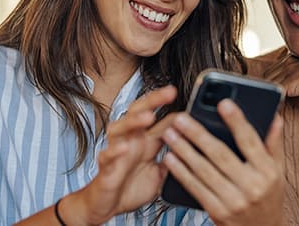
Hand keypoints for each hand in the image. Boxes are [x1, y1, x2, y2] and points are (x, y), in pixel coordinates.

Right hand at [63, 86, 176, 224]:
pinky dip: (114, 151)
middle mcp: (130, 141)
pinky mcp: (106, 168)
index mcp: (144, 140)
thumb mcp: (160, 172)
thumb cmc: (131, 186)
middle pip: (138, 112)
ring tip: (148, 117)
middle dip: (153, 101)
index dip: (170, 107)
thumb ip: (173, 157)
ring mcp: (117, 152)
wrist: (108, 207)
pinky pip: (107, 156)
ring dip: (133, 121)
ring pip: (120, 128)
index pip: (157, 116)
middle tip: (169, 92)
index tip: (186, 98)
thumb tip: (192, 146)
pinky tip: (123, 148)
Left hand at [162, 100, 284, 225]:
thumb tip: (276, 117)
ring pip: (204, 170)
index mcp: (268, 171)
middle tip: (181, 118)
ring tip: (170, 134)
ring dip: (184, 150)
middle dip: (198, 134)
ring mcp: (233, 200)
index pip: (250, 141)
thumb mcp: (278, 171)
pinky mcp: (217, 212)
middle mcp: (251, 186)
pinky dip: (181, 172)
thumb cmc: (268, 197)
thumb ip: (274, 143)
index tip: (223, 103)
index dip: (236, 121)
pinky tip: (171, 158)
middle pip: (220, 154)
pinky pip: (195, 188)